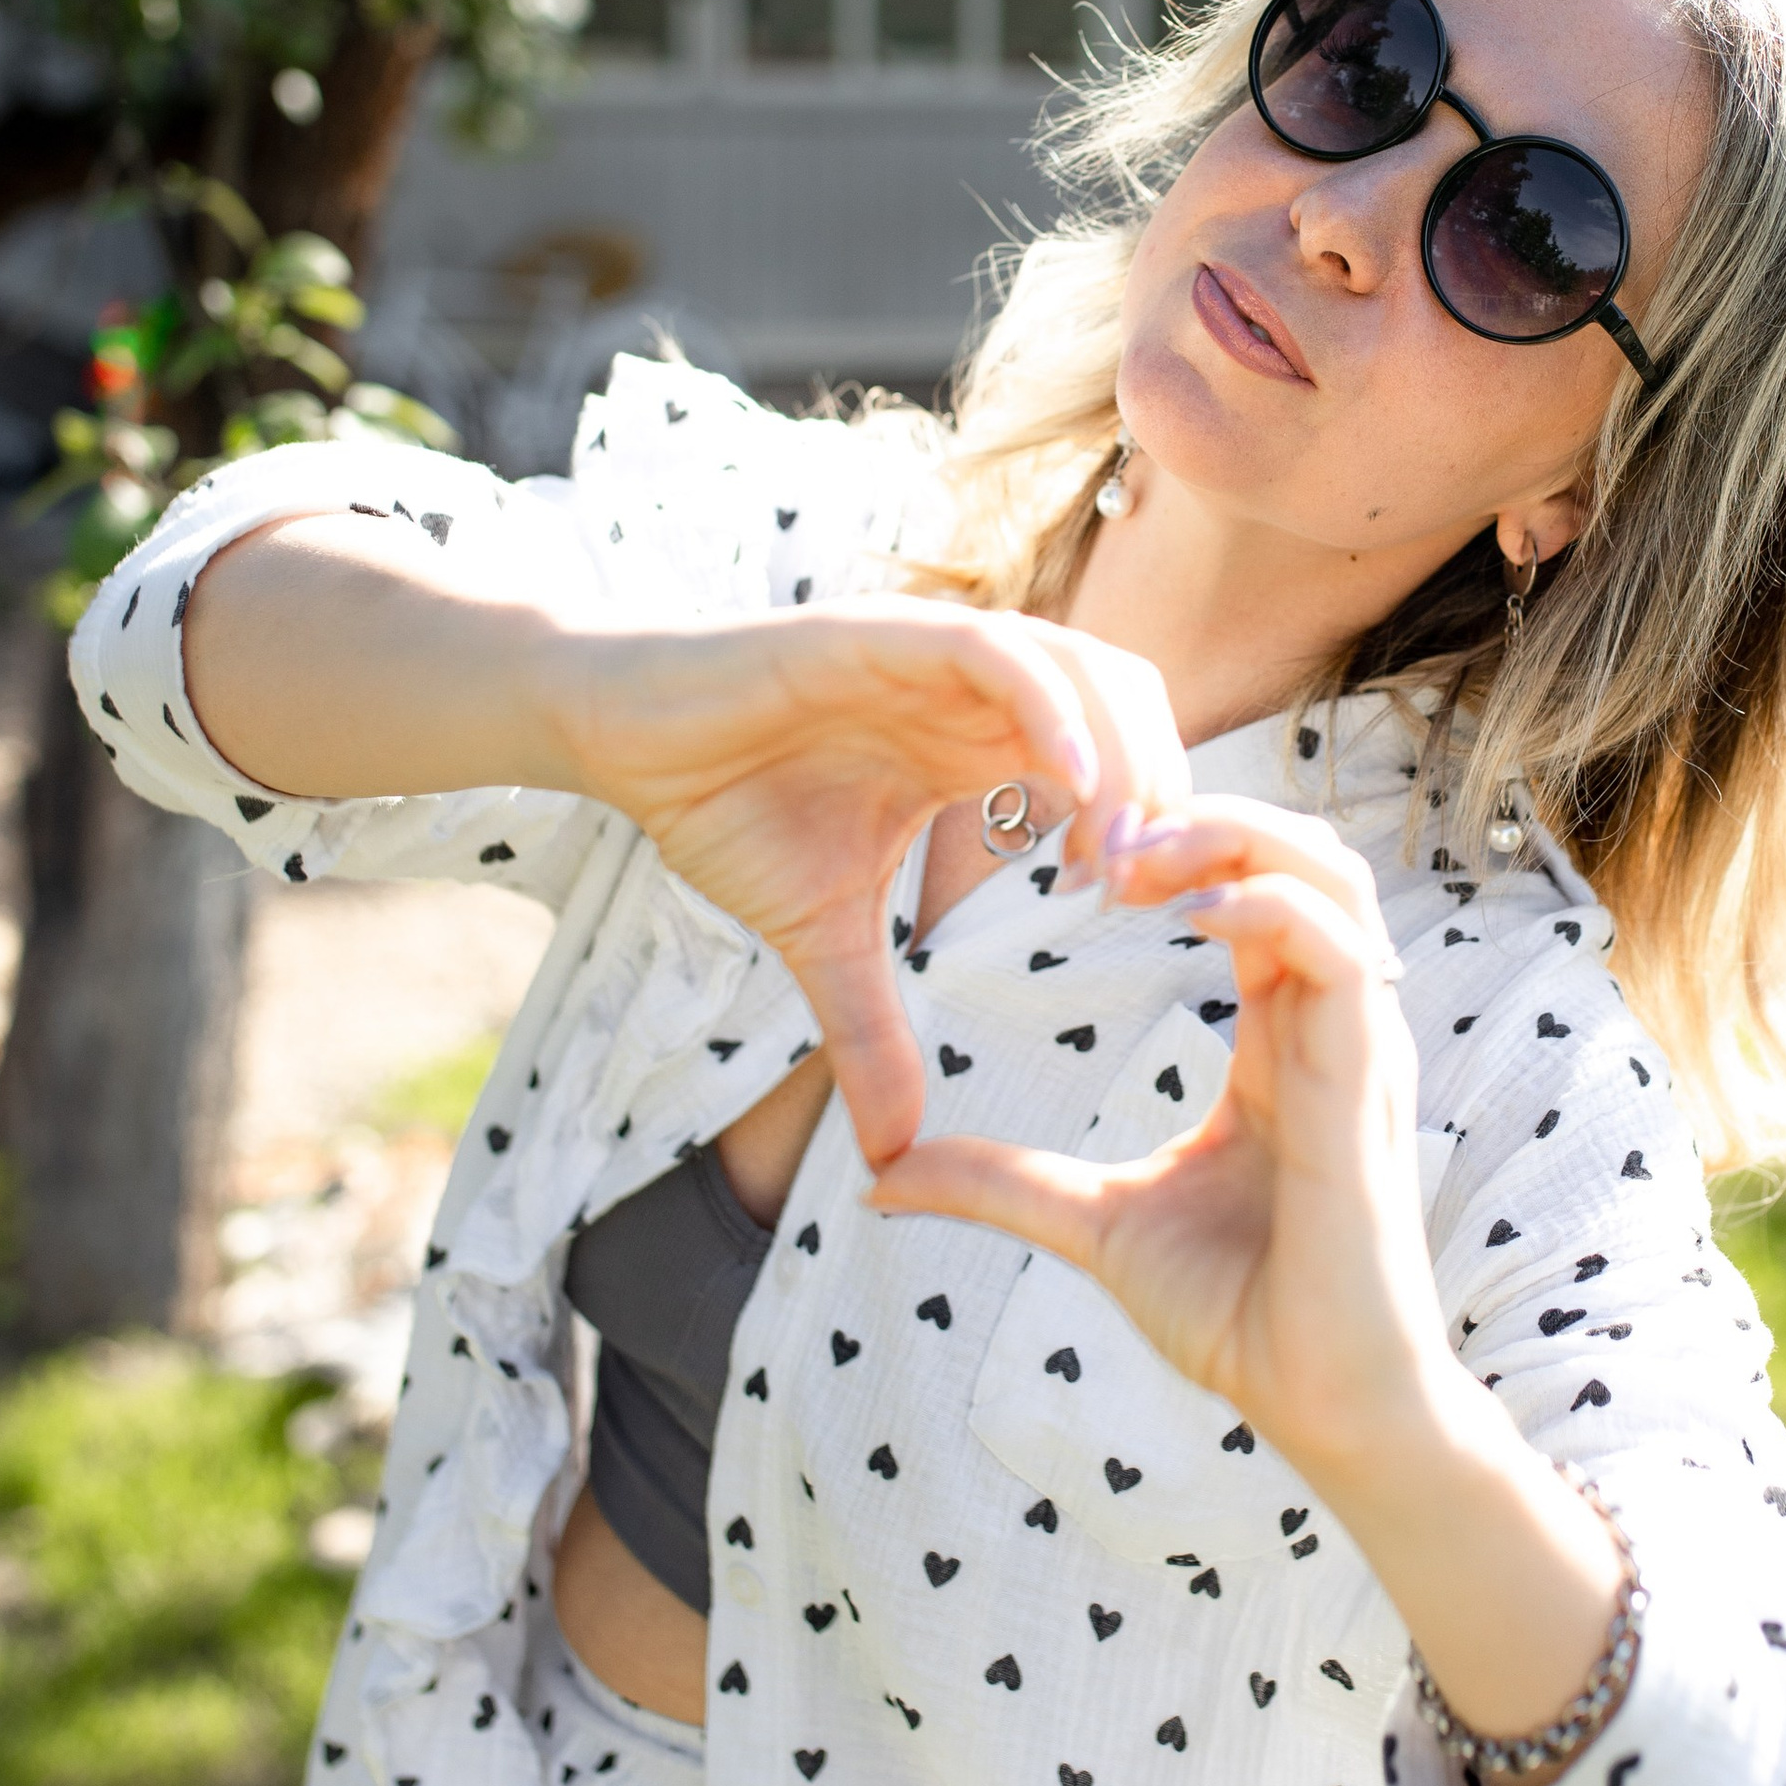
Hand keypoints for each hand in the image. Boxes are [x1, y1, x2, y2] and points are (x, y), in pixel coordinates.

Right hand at [552, 600, 1186, 1164]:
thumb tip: (892, 1152)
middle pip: (1131, 705)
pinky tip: (1067, 786)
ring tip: (1118, 851)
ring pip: (1085, 669)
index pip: (1116, 756)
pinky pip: (1000, 654)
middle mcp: (978, 687)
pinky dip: (1050, 710)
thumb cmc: (725, 807)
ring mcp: (938, 652)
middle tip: (1146, 889)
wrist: (622, 734)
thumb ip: (872, 1030)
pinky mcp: (887, 633)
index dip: (1149, 826)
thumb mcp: (820, 938)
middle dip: (1163, 790)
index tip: (1139, 913)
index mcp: (980, 740)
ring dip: (1125, 754)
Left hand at [866, 798, 1447, 1482]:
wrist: (1322, 1409)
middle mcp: (1331, 1027)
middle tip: (1099, 838)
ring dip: (1237, 840)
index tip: (1078, 866)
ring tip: (1137, 856)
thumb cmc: (1238, 1316)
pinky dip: (1269, 906)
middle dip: (1204, 818)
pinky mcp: (1365, 1084)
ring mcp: (1358, 1048)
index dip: (1178, 855)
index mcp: (1283, 1043)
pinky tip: (1190, 911)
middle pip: (1300, 855)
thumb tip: (881, 1179)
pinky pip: (1340, 951)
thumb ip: (1002, 1182)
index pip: (1254, 893)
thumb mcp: (1092, 1224)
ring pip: (1332, 877)